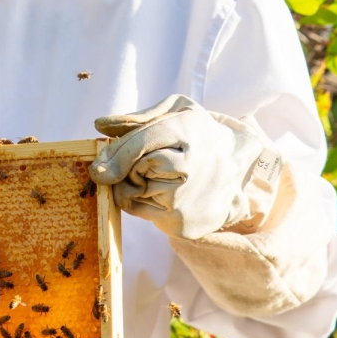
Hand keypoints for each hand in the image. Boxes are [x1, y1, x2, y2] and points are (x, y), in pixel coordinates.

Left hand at [89, 95, 273, 239]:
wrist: (238, 168)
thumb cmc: (197, 134)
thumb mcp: (176, 112)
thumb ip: (137, 117)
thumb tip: (99, 124)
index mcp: (189, 128)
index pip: (144, 143)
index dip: (117, 155)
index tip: (98, 169)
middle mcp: (193, 166)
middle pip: (136, 170)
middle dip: (130, 166)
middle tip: (150, 162)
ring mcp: (190, 200)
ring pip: (135, 193)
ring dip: (137, 185)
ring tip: (164, 177)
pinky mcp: (185, 226)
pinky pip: (143, 214)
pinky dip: (145, 203)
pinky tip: (168, 194)